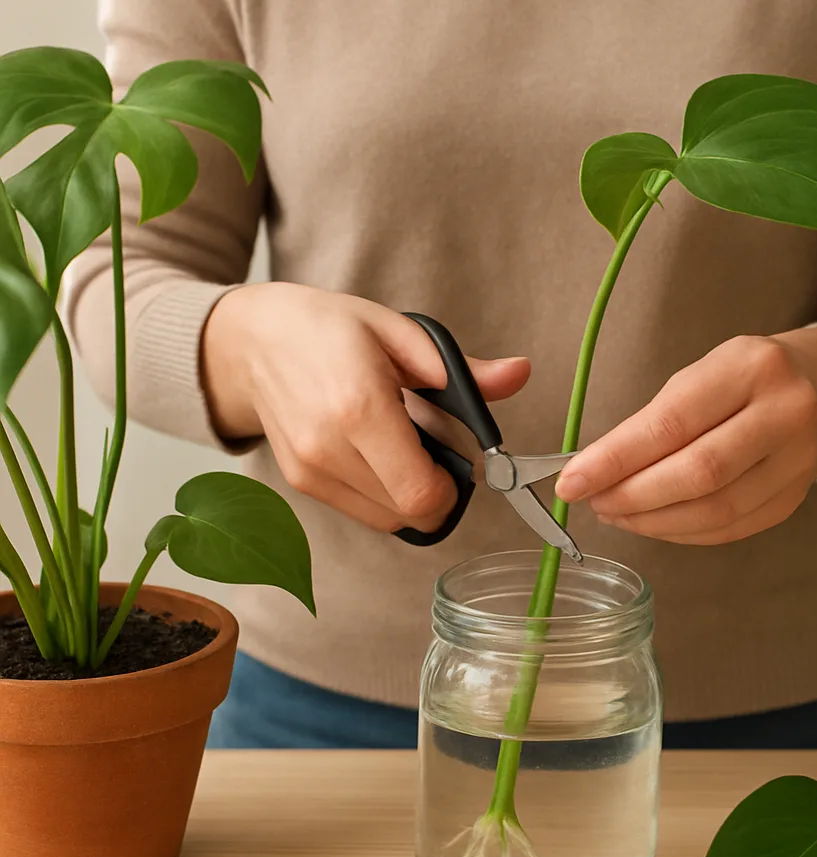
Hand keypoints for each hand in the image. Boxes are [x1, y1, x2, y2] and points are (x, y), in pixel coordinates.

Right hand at [201, 282, 530, 532]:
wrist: (251, 340)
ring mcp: (310, 471)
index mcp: (359, 407)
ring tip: (400, 449)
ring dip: (408, 498)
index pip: (420, 492)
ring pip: (385, 521)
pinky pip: (360, 511)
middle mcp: (328, 448)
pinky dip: (381, 496)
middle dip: (436, 495)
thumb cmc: (328, 329)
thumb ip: (463, 370)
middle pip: (407, 514)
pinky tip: (374, 455)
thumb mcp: (401, 333)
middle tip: (434, 455)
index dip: (453, 491)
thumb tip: (520, 374)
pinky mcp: (300, 483)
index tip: (459, 465)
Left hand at [555, 327, 816, 544]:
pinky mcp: (794, 498)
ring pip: (715, 510)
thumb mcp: (700, 375)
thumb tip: (590, 472)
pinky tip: (651, 523)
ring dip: (652, 521)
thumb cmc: (741, 380)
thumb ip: (651, 421)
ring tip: (614, 512)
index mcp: (752, 368)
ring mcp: (799, 461)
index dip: (615, 459)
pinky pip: (729, 528)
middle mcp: (786, 413)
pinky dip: (681, 532)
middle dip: (632, 495)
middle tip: (592, 502)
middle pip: (698, 474)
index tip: (571, 480)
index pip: (672, 423)